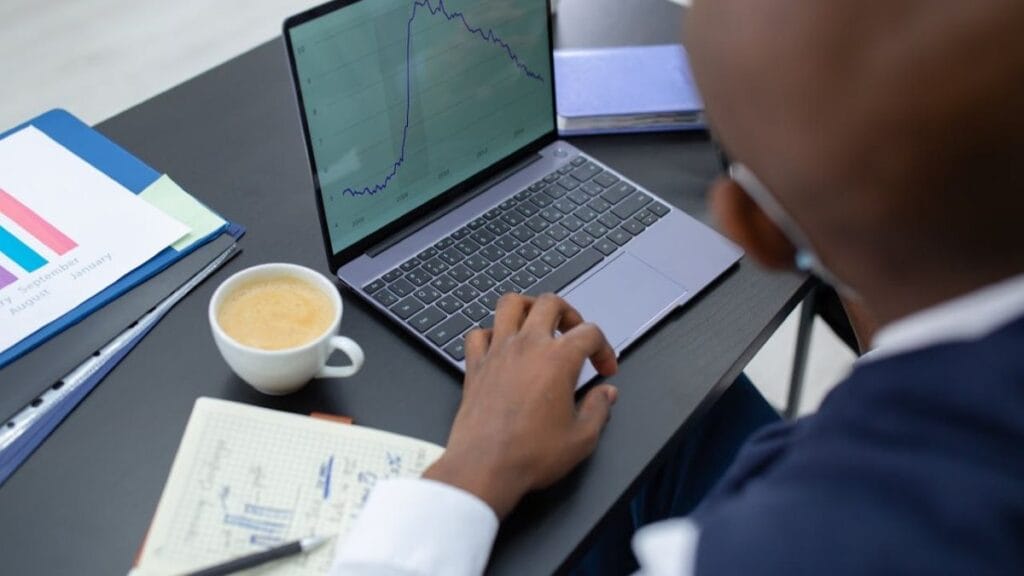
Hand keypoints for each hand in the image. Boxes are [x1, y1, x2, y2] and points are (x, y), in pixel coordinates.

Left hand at [424, 293, 618, 518]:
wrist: (484, 468)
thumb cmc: (530, 455)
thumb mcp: (581, 438)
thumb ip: (599, 409)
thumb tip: (606, 395)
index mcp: (558, 359)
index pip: (590, 333)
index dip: (604, 348)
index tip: (604, 369)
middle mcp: (526, 346)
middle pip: (549, 303)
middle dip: (569, 313)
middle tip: (574, 334)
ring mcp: (497, 352)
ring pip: (509, 304)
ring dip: (527, 307)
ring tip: (537, 323)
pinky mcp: (474, 366)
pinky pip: (478, 333)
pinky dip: (490, 333)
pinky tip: (500, 348)